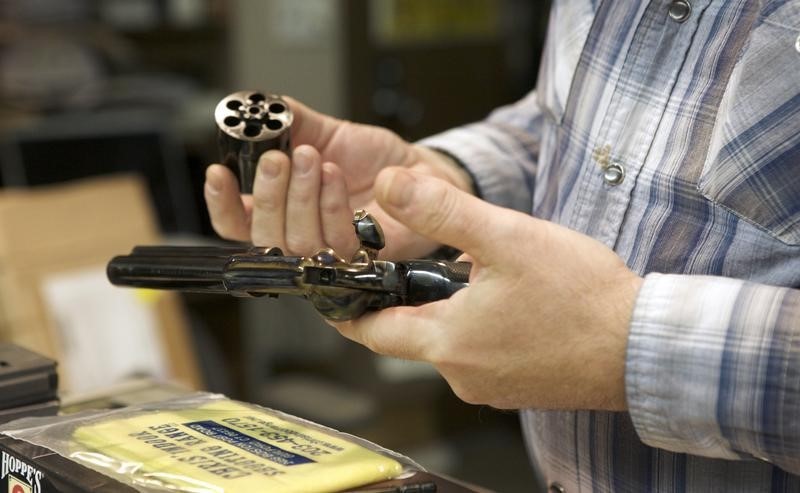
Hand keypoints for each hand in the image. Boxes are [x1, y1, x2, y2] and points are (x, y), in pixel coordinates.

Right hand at [204, 97, 472, 258]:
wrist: (422, 172)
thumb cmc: (376, 160)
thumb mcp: (330, 133)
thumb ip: (295, 123)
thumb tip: (263, 107)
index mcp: (282, 211)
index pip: (238, 222)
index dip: (223, 203)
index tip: (219, 173)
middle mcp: (300, 237)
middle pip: (263, 237)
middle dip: (268, 194)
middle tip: (279, 159)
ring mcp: (329, 254)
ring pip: (297, 242)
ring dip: (301, 197)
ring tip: (313, 158)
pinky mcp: (359, 260)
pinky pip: (336, 242)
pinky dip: (332, 206)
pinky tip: (335, 176)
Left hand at [334, 167, 642, 410]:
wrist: (644, 347)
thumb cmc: (581, 297)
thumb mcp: (505, 238)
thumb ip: (442, 211)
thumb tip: (389, 185)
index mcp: (447, 342)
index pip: (371, 330)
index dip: (351, 306)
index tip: (341, 285)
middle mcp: (462, 376)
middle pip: (412, 333)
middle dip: (413, 297)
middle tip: (422, 262)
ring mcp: (492, 387)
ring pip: (451, 341)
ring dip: (453, 309)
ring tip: (479, 273)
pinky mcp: (520, 387)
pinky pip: (484, 353)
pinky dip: (483, 326)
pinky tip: (512, 301)